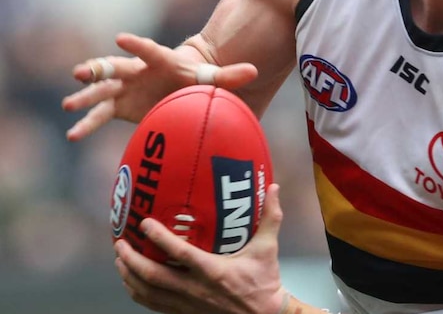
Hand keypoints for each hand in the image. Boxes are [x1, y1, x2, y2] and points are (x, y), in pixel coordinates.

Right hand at [62, 32, 257, 140]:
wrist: (179, 89)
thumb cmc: (194, 79)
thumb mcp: (211, 79)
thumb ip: (230, 76)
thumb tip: (255, 71)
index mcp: (159, 61)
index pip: (148, 50)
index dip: (136, 44)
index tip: (120, 38)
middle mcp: (136, 71)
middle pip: (115, 67)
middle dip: (97, 68)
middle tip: (80, 72)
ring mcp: (124, 88)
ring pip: (101, 90)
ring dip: (85, 96)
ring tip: (69, 106)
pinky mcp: (118, 105)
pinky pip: (99, 115)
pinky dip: (86, 123)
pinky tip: (72, 134)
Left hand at [115, 183, 287, 313]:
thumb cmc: (264, 281)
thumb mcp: (268, 248)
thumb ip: (271, 217)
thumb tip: (274, 188)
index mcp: (213, 271)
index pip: (178, 253)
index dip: (159, 238)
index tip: (144, 223)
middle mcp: (194, 289)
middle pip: (153, 275)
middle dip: (131, 259)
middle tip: (121, 243)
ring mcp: (187, 304)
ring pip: (148, 293)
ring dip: (129, 276)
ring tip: (120, 260)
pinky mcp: (184, 313)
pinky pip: (153, 305)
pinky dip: (137, 293)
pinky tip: (131, 282)